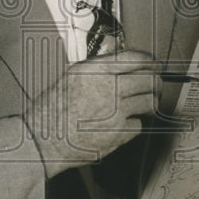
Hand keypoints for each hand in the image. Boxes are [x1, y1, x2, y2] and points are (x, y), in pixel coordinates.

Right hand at [30, 50, 160, 174]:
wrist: (43, 140)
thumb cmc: (52, 111)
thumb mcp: (72, 77)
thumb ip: (98, 70)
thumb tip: (122, 67)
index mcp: (94, 71)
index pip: (135, 58)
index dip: (149, 61)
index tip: (153, 65)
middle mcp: (107, 88)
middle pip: (149, 80)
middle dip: (155, 83)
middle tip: (155, 86)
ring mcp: (115, 111)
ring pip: (149, 102)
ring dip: (149, 103)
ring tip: (144, 105)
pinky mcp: (119, 133)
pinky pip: (138, 125)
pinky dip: (133, 125)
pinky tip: (121, 124)